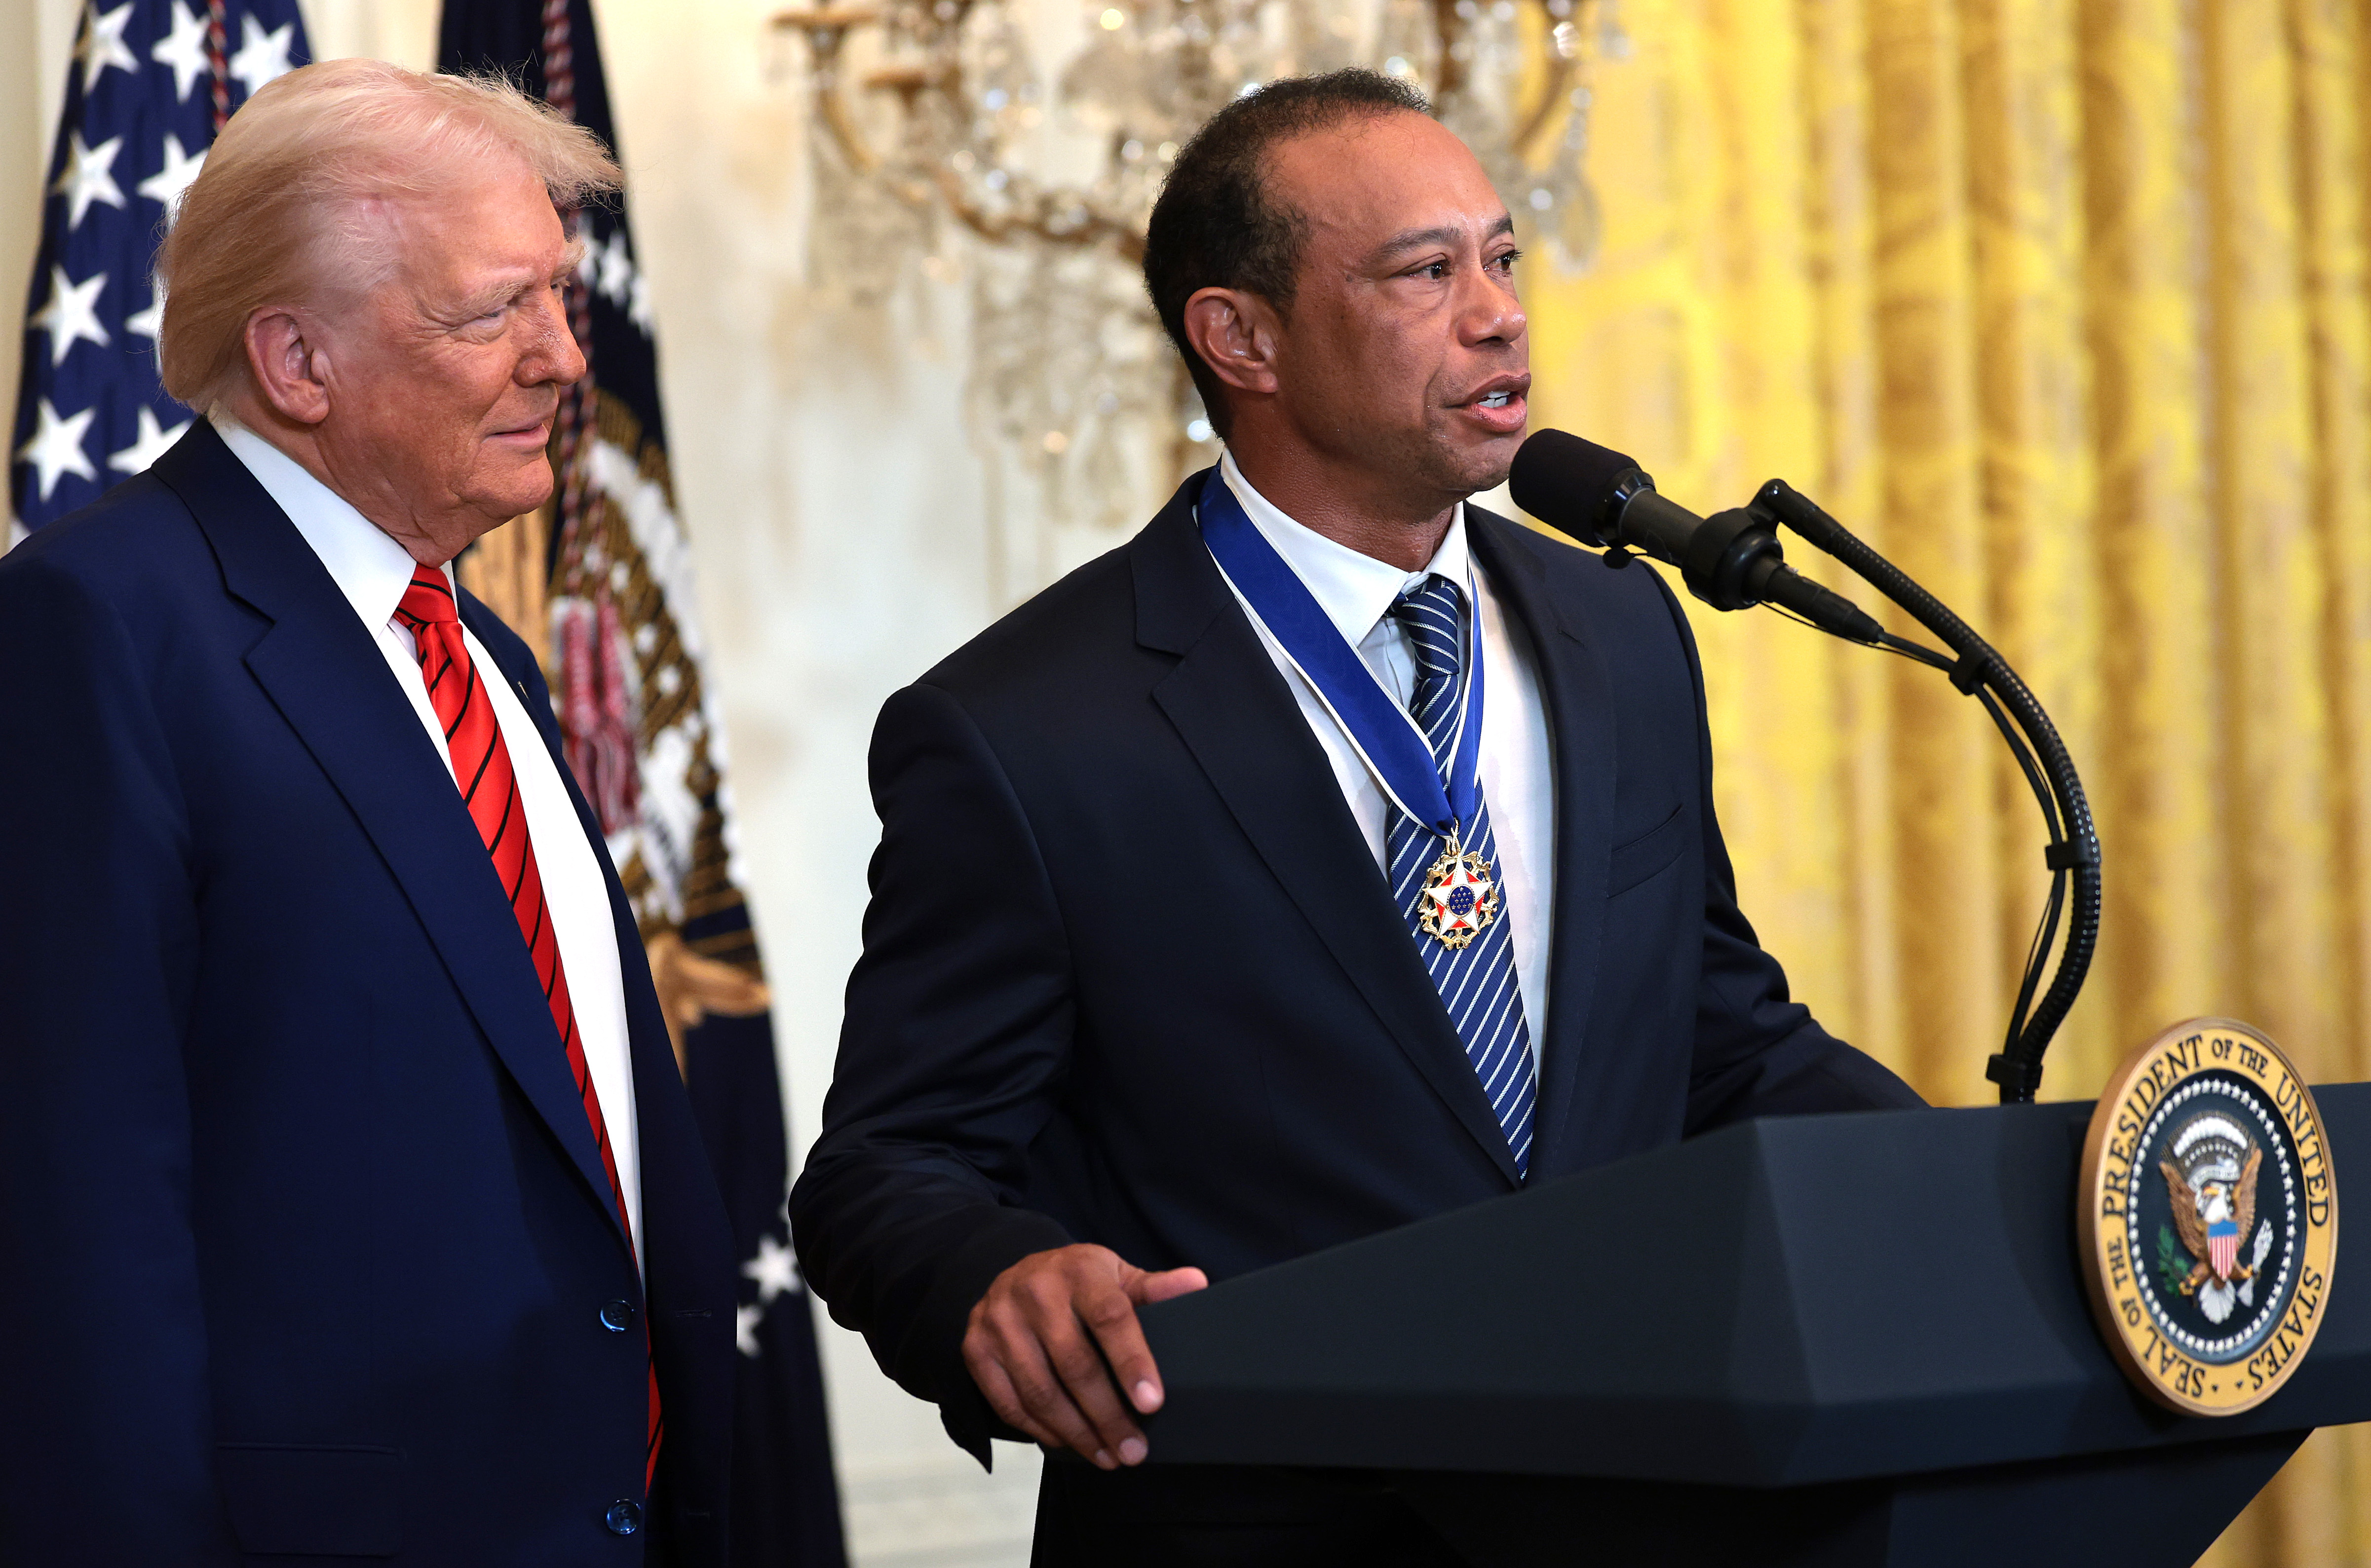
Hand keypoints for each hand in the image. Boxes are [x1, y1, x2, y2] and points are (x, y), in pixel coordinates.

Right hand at [962, 1243, 1207, 1468]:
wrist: (1014, 1275)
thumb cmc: (1079, 1284)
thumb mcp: (1116, 1276)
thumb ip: (1153, 1288)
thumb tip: (1197, 1283)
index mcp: (1079, 1270)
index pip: (1109, 1316)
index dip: (1132, 1361)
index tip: (1152, 1403)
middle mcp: (1034, 1292)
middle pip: (1075, 1363)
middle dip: (1108, 1415)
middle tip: (1134, 1450)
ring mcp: (999, 1321)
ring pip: (1041, 1391)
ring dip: (1077, 1432)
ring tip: (1108, 1457)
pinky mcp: (975, 1349)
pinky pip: (1009, 1403)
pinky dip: (1042, 1430)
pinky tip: (1069, 1444)